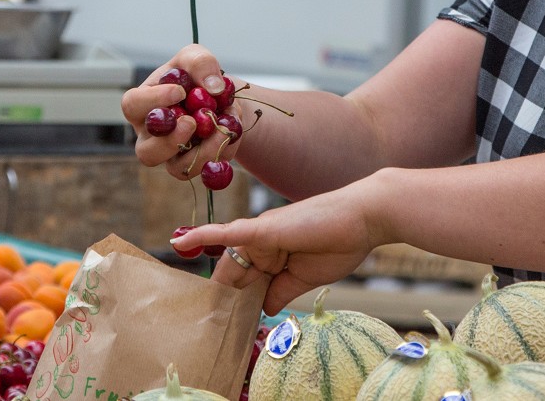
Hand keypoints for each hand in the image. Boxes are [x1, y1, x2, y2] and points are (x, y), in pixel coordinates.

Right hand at [119, 44, 243, 181]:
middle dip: (169, 141)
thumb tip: (214, 87)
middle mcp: (151, 136)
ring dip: (202, 152)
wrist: (219, 98)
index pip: (133, 106)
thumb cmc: (195, 76)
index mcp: (142, 105)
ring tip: (223, 129)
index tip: (179, 91)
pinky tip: (233, 130)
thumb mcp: (196, 58)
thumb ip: (200, 63)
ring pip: (177, 169)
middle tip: (191, 122)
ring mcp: (172, 155)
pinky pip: (205, 169)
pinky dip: (223, 150)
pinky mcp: (195, 165)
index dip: (153, 101)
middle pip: (146, 151)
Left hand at [170, 177, 389, 315]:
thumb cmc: (340, 244)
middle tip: (205, 324)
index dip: (234, 302)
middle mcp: (261, 243)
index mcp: (272, 255)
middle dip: (223, 298)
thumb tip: (263, 309)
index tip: (222, 324)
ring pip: (228, 262)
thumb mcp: (306, 278)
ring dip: (216, 284)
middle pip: (232, 275)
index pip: (245, 282)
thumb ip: (281, 291)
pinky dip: (204, 235)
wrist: (364, 219)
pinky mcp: (264, 229)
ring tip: (192, 306)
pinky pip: (228, 232)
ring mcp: (261, 235)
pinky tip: (180, 241)